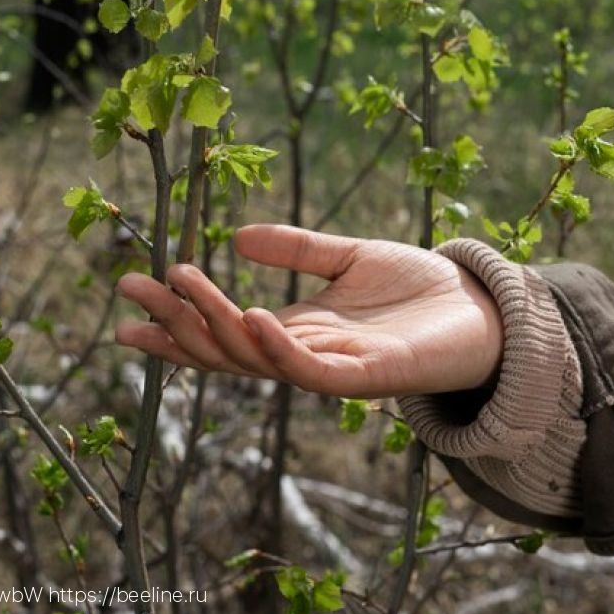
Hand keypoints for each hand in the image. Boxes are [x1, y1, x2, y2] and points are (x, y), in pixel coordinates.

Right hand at [114, 224, 502, 397]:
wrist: (483, 310)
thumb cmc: (420, 289)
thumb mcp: (349, 256)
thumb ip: (298, 249)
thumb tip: (238, 236)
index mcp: (296, 330)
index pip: (221, 330)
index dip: (175, 316)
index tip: (130, 292)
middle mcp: (304, 355)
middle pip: (223, 348)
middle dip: (175, 322)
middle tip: (129, 287)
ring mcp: (332, 370)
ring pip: (256, 360)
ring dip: (214, 326)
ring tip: (180, 284)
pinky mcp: (366, 378)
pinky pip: (311, 371)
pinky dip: (278, 347)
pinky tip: (250, 314)